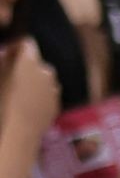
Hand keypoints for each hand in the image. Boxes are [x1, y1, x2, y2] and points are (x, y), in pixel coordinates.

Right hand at [0, 38, 59, 172]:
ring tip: (16, 93)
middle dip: (24, 66)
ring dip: (33, 81)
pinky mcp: (56, 105)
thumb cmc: (0, 101)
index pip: (26, 43)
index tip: (6, 55)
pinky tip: (26, 105)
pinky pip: (47, 94)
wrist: (15, 134)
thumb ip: (2, 62)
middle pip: (36, 62)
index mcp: (29, 60)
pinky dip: (38, 95)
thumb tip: (5, 56)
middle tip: (9, 76)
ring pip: (43, 79)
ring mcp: (54, 89)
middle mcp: (46, 71)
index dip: (15, 47)